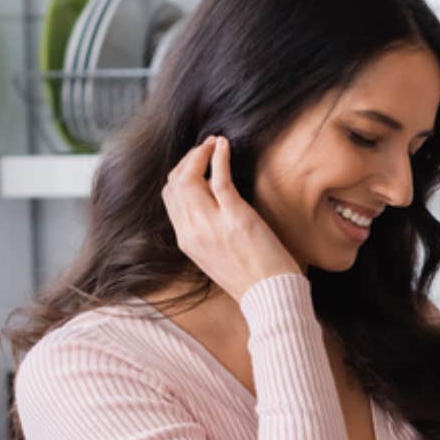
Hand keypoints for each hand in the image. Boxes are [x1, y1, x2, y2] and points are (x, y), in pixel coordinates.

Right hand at [159, 135, 298, 299]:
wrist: (270, 296)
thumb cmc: (251, 278)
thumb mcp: (214, 257)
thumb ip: (204, 233)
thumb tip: (207, 209)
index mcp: (186, 240)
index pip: (169, 196)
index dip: (179, 174)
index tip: (194, 163)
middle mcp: (193, 230)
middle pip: (175, 182)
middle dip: (188, 158)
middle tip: (204, 148)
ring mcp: (212, 224)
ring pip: (190, 177)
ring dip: (200, 153)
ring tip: (214, 143)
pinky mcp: (236, 217)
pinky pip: (219, 178)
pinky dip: (219, 156)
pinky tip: (223, 145)